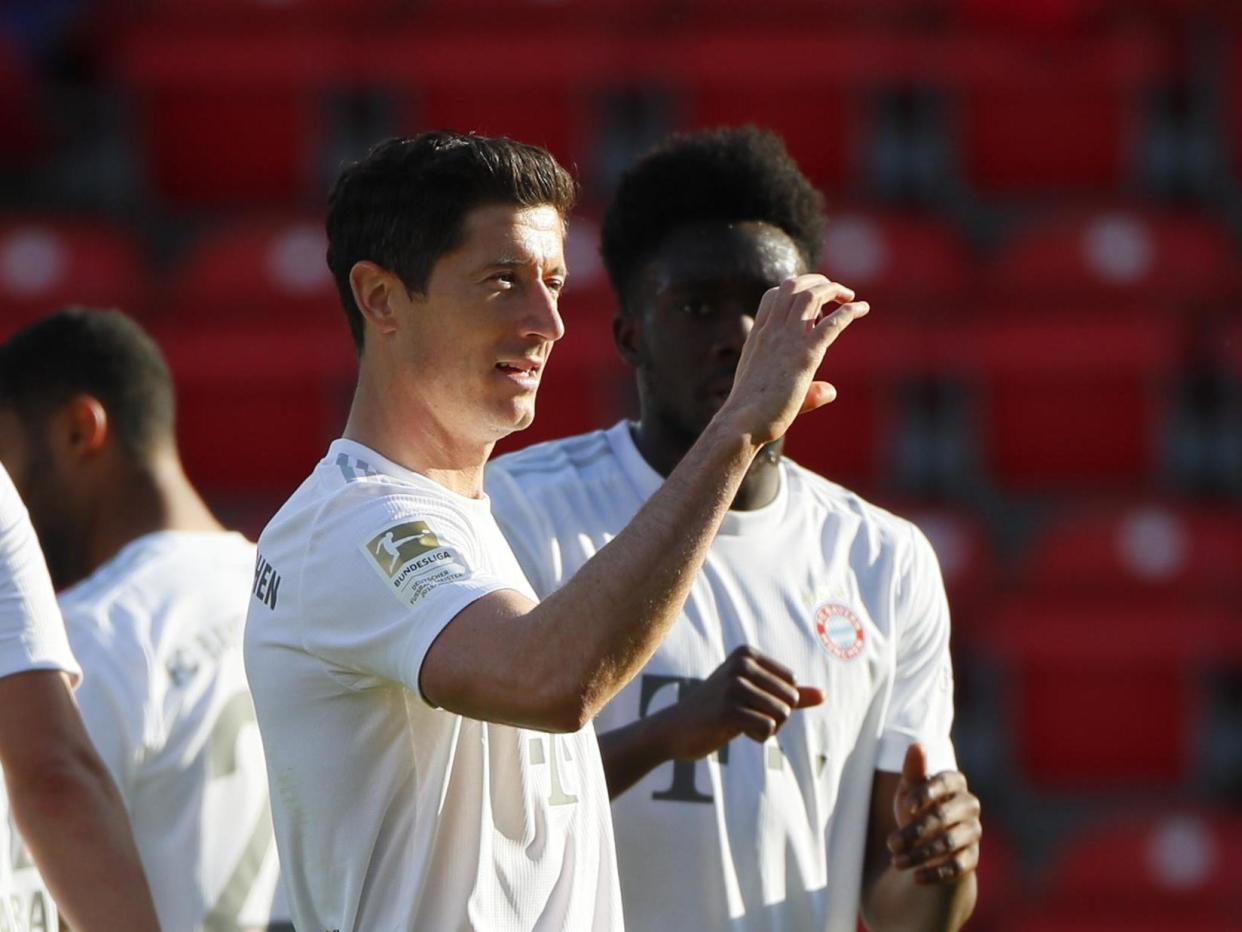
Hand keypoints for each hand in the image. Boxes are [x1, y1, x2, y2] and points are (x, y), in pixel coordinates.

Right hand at [664, 645, 823, 759]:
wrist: (675, 729)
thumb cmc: (718, 711)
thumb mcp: (755, 697)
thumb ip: (791, 695)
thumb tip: (825, 695)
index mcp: (747, 654)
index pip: (792, 683)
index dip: (779, 701)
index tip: (750, 703)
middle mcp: (741, 664)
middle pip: (790, 699)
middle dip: (775, 717)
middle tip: (744, 717)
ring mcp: (734, 685)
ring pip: (782, 714)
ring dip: (766, 728)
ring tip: (738, 723)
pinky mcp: (729, 709)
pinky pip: (768, 728)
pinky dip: (758, 736)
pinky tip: (732, 731)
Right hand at [722, 274, 867, 445]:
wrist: (744, 422)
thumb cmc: (754, 413)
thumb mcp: (772, 392)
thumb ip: (805, 388)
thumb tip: (830, 391)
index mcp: (758, 336)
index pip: (773, 296)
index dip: (793, 289)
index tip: (811, 299)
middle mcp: (772, 331)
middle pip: (793, 286)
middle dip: (816, 281)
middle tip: (835, 290)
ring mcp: (788, 340)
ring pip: (812, 296)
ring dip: (833, 289)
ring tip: (849, 295)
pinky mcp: (806, 355)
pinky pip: (832, 323)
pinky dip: (850, 311)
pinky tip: (863, 308)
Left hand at [886, 743, 981, 884]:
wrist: (927, 843)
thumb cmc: (915, 808)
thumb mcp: (908, 790)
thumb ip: (913, 771)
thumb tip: (916, 745)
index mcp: (955, 782)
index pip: (947, 781)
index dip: (928, 792)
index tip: (907, 806)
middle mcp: (969, 805)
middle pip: (943, 817)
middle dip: (914, 832)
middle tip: (891, 844)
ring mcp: (973, 832)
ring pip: (949, 843)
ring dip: (920, 854)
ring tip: (896, 862)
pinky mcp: (972, 857)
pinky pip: (957, 866)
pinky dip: (936, 873)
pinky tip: (916, 877)